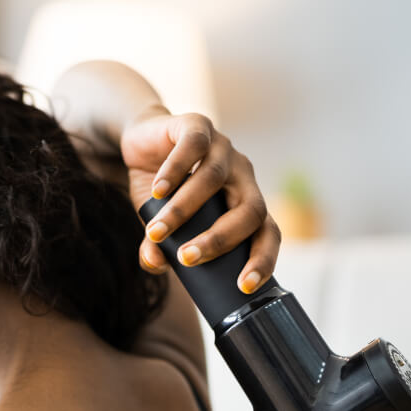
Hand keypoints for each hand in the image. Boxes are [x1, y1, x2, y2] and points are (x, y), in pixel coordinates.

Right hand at [120, 109, 280, 293]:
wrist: (142, 142)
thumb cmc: (162, 191)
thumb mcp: (159, 223)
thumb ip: (158, 247)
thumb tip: (154, 265)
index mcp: (244, 203)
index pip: (267, 234)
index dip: (262, 260)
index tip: (242, 285)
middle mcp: (241, 176)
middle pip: (250, 210)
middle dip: (220, 239)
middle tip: (187, 258)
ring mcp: (223, 148)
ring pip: (214, 179)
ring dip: (184, 210)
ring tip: (158, 231)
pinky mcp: (197, 125)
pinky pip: (193, 147)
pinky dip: (175, 171)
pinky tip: (158, 191)